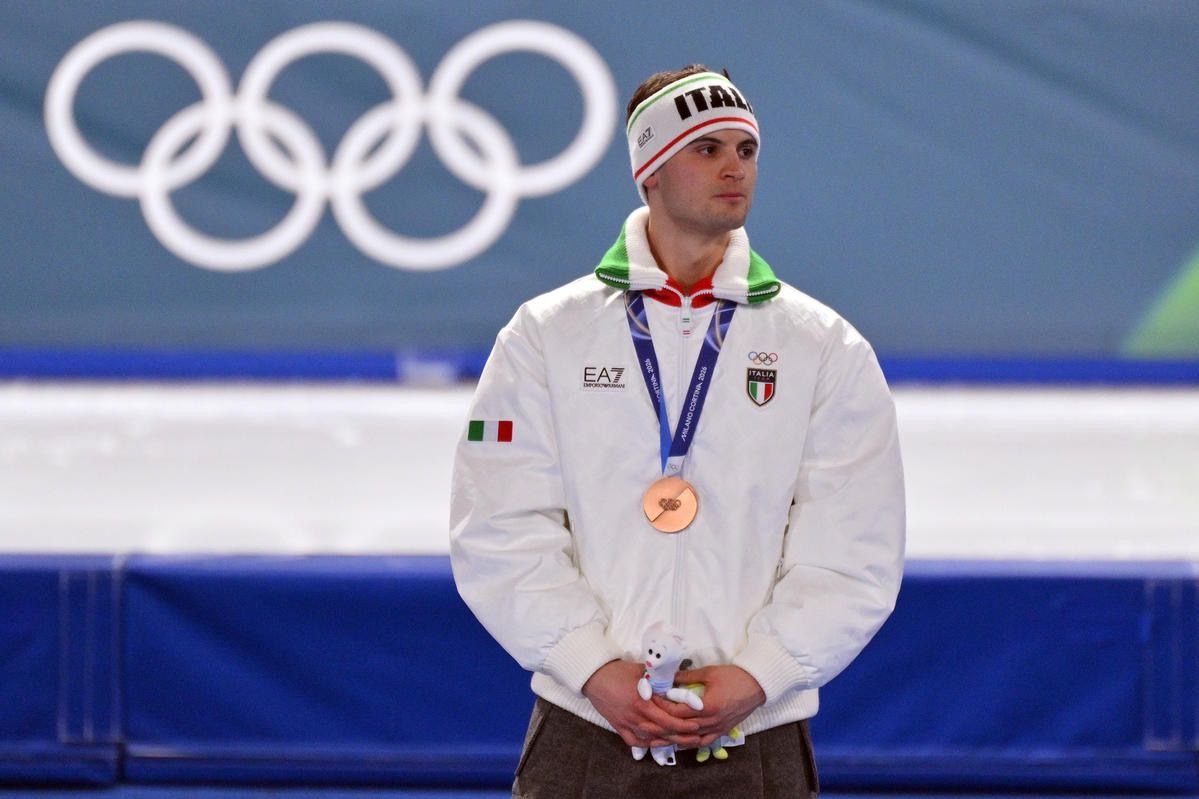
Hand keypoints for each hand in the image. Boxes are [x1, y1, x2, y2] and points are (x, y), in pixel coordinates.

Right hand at [581, 660, 701, 748]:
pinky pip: (634, 741)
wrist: (594, 676)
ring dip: (668, 741)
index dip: (683, 722)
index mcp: (642, 701)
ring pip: (651, 738)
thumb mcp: (642, 671)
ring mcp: (626, 723)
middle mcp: (635, 715)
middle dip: (681, 735)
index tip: (698, 723)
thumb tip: (679, 681)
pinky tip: (657, 743)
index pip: (668, 717)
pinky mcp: (618, 727)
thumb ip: (660, 679)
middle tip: (697, 736)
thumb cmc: (618, 671)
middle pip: (662, 731)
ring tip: (683, 742)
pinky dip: (647, 744)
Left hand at [656, 665, 765, 746]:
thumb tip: (668, 677)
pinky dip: (689, 742)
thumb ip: (687, 677)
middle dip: (663, 723)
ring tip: (659, 733)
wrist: (757, 685)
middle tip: (649, 718)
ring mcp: (717, 729)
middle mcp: (711, 722)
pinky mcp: (722, 732)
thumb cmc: (734, 676)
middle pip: (681, 728)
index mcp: (707, 707)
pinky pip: (703, 742)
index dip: (662, 707)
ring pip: (691, 739)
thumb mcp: (708, 673)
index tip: (650, 700)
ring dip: (674, 737)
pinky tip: (680, 740)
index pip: (677, 712)